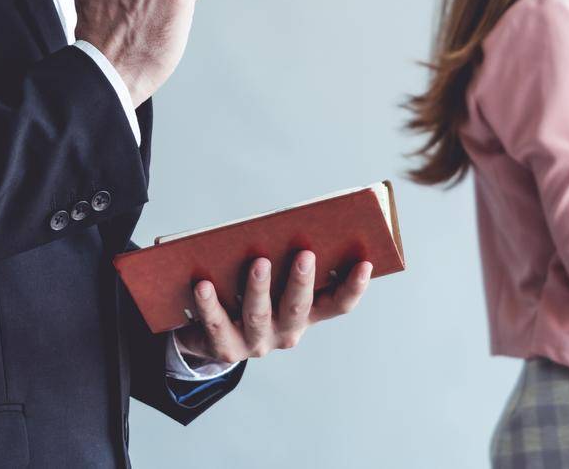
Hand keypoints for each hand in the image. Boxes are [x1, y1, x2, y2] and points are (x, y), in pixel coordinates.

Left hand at [174, 251, 373, 363]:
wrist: (210, 336)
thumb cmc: (250, 293)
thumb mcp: (275, 278)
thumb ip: (286, 257)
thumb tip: (293, 221)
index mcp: (307, 314)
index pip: (337, 304)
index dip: (353, 287)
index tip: (365, 263)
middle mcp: (286, 331)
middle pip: (298, 307)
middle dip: (302, 281)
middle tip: (305, 254)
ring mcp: (256, 343)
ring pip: (259, 315)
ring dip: (259, 289)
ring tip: (258, 263)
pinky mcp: (224, 348)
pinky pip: (216, 325)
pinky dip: (209, 304)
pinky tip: (203, 284)